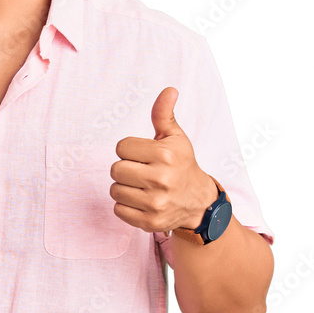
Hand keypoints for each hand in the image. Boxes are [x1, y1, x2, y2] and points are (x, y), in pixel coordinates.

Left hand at [109, 87, 218, 232]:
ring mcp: (156, 203)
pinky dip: (126, 206)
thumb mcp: (175, 138)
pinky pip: (118, 210)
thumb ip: (164, 114)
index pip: (121, 147)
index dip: (129, 150)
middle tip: (141, 172)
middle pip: (115, 169)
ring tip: (141, 187)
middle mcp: (161, 179)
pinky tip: (141, 201)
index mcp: (165, 155)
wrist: (199, 203)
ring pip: (115, 190)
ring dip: (124, 188)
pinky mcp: (150, 222)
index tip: (143, 155)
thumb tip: (169, 90)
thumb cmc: (182, 165)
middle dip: (125, 169)